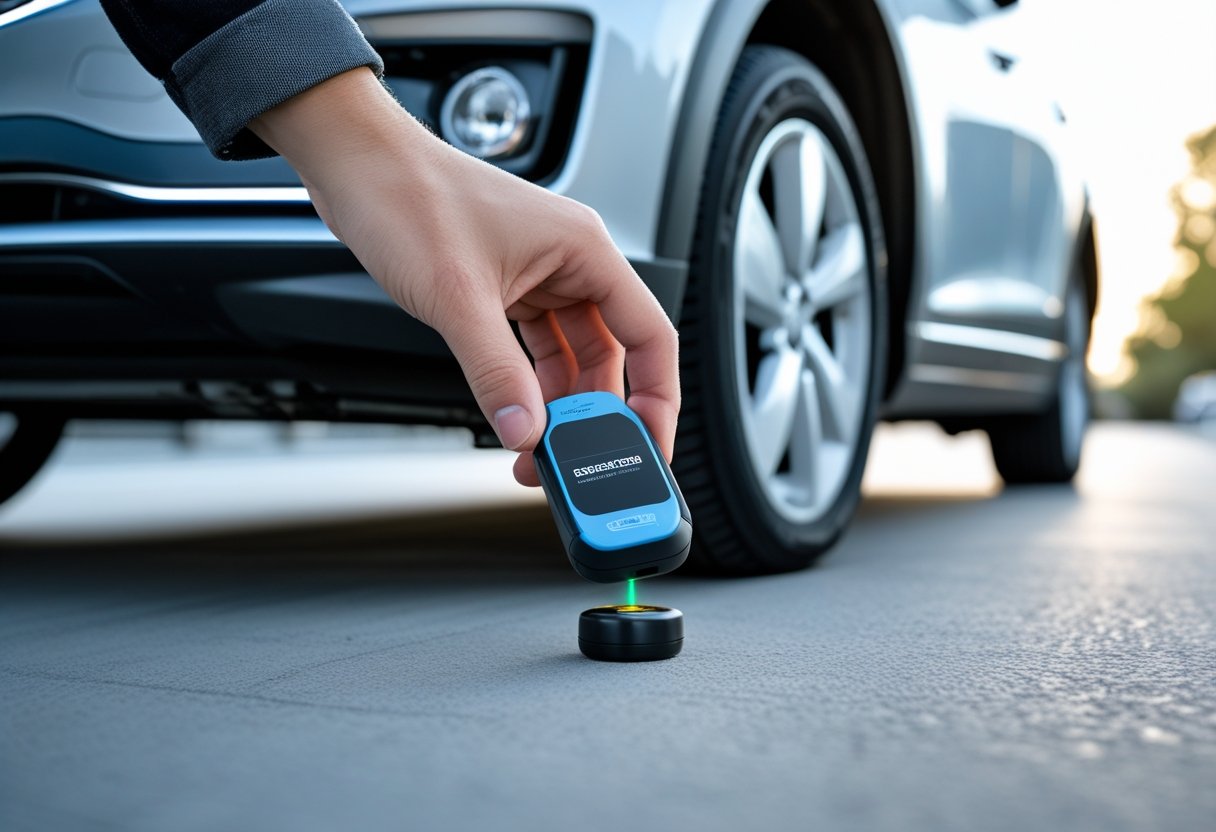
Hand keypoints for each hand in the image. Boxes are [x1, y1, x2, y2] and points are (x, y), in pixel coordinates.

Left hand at [250, 69, 679, 484]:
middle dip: (594, 414)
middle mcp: (570, 262)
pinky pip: (534, 348)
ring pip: (571, 357)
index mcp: (584, 250)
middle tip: (575, 460)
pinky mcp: (506, 287)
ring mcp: (539, 275)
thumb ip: (497, 373)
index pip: (650, 337)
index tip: (647, 445)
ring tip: (538, 448)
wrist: (356, 165)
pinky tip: (517, 411)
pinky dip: (529, 384)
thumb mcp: (458, 298)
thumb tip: (525, 431)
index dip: (657, 398)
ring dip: (558, 405)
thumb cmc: (408, 196)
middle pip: (610, 356)